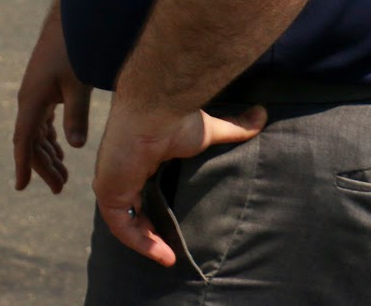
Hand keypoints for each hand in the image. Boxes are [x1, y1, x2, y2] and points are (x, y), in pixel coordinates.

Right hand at [13, 1, 91, 194]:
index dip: (23, 165)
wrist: (73, 19)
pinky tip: (61, 149)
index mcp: (32, 100)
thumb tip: (74, 147)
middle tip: (60, 188)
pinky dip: (51, 137)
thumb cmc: (75, 49)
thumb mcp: (78, 84)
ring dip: (48, 153)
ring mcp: (36, 93)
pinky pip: (43, 120)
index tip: (20, 187)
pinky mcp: (45, 88)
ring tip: (63, 175)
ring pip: (38, 132)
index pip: (24, 140)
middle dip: (43, 166)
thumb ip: (76, 115)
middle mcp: (29, 99)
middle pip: (32, 141)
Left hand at [92, 95, 265, 262]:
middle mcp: (119, 171)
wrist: (155, 111)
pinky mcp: (108, 190)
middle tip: (170, 251)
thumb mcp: (209, 132)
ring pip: (123, 222)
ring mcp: (111, 180)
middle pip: (129, 211)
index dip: (152, 212)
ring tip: (169, 259)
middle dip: (148, 232)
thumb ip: (233, 129)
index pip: (138, 192)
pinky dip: (140, 242)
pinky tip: (163, 254)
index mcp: (137, 160)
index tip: (171, 231)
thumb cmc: (176, 118)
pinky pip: (120, 226)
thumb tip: (262, 115)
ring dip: (146, 243)